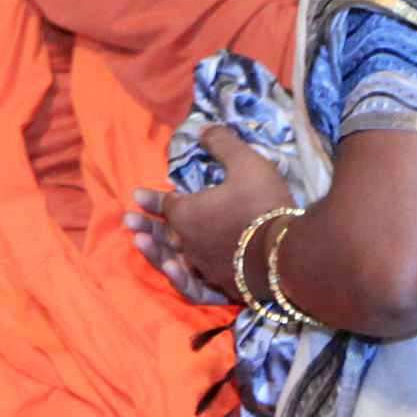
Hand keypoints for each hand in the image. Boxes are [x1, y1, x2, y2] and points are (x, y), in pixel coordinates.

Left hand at [125, 127, 291, 303]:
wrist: (288, 251)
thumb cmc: (263, 203)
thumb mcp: (245, 163)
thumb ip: (222, 144)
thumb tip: (202, 128)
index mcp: (187, 214)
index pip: (166, 204)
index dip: (152, 199)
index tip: (136, 195)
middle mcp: (188, 243)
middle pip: (163, 233)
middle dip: (146, 225)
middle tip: (129, 220)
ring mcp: (203, 268)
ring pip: (172, 259)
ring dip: (153, 250)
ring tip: (140, 244)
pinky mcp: (221, 287)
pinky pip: (192, 287)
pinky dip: (181, 279)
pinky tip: (176, 271)